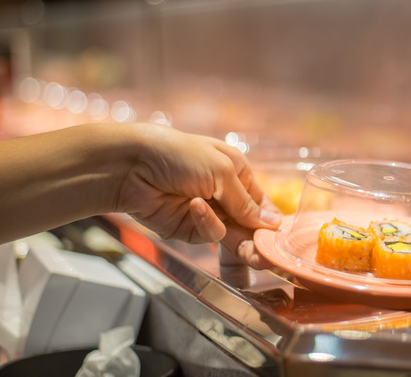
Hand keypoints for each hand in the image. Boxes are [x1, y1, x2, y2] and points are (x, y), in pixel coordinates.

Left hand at [116, 124, 281, 243]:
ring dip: (239, 240)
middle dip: (257, 239)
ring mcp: (206, 213)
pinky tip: (196, 206)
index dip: (270, 220)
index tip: (279, 237)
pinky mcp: (188, 230)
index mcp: (236, 173)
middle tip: (266, 257)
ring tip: (249, 252)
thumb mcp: (222, 171)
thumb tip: (274, 223)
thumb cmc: (179, 154)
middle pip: (249, 224)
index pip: (260, 202)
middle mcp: (224, 194)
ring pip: (232, 236)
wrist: (131, 165)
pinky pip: (209, 234)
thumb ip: (246, 202)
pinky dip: (206, 222)